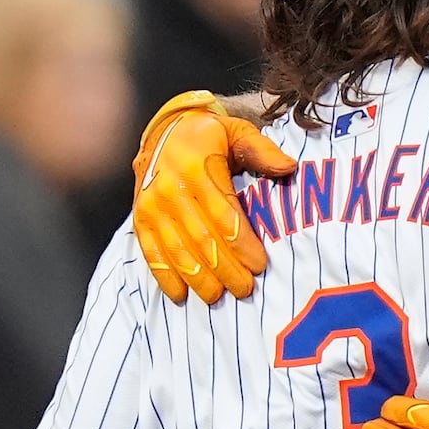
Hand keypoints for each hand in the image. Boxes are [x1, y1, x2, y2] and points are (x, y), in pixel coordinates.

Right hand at [132, 91, 296, 303]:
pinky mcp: (140, 217)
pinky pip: (151, 251)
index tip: (260, 266)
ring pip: (177, 250)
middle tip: (245, 289)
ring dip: (197, 278)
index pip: (224, 216)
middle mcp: (170, 188)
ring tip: (217, 297)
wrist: (166, 131)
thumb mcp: (238, 132)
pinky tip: (180, 295)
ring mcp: (151, 205)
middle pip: (202, 239)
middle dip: (225, 269)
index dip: (242, 245)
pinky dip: (164, 275)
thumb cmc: (210, 136)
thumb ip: (262, 151)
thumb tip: (289, 167)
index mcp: (197, 168)